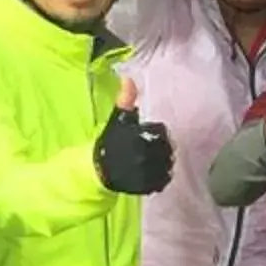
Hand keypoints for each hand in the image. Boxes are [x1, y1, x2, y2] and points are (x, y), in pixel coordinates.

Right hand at [93, 77, 175, 195]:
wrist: (98, 169)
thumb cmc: (110, 142)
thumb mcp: (118, 119)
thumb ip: (125, 99)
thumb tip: (128, 79)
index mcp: (139, 137)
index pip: (162, 133)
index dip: (160, 135)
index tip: (152, 137)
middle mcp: (144, 155)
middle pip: (167, 149)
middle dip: (163, 148)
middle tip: (153, 150)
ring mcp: (146, 172)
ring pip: (167, 164)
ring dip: (164, 162)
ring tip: (153, 161)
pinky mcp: (146, 186)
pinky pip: (163, 180)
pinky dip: (162, 177)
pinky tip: (154, 173)